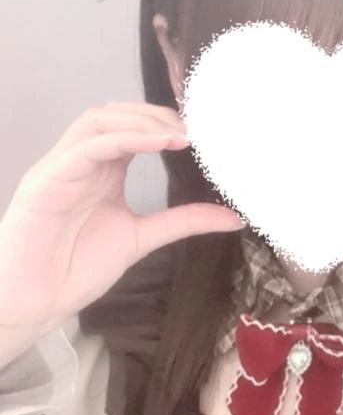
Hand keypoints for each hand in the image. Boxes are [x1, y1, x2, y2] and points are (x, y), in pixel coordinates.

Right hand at [0, 102, 242, 327]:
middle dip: (156, 115)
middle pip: (115, 114)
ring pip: (99, 121)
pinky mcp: (47, 178)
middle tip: (195, 130)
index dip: (166, 124)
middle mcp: (82, 161)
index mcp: (102, 170)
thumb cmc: (76, 268)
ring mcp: (62, 166)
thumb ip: (183, 221)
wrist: (36, 301)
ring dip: (142, 121)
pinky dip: (124, 138)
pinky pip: (87, 146)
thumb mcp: (142, 238)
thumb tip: (234, 217)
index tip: (204, 135)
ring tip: (179, 135)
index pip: (132, 128)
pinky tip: (157, 143)